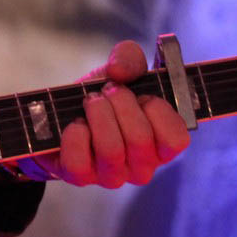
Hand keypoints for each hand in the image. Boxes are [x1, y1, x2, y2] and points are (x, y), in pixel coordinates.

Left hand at [24, 40, 190, 187]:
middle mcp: (142, 166)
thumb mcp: (118, 71)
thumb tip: (120, 70)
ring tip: (89, 101)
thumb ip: (130, 58)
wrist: (59, 114)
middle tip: (106, 91)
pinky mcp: (80, 178)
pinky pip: (79, 161)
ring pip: (112, 150)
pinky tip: (75, 124)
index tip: (141, 94)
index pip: (177, 140)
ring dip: (97, 115)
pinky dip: (74, 134)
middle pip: (141, 140)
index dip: (158, 110)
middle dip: (120, 104)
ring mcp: (112, 176)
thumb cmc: (100, 96)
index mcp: (162, 144)